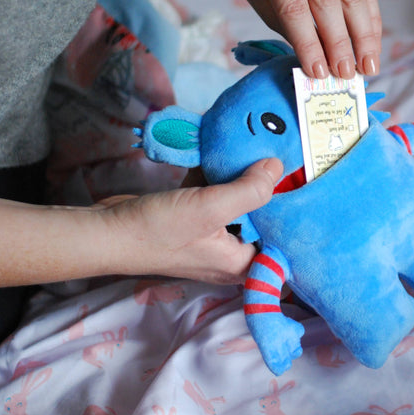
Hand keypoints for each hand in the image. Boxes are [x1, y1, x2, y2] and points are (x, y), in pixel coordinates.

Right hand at [98, 158, 282, 283]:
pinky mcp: (194, 219)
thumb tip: (278, 167)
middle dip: (272, 193)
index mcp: (242, 263)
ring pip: (240, 206)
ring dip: (246, 180)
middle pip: (264, 221)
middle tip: (287, 162)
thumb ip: (250, 190)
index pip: (283, 244)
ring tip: (263, 152)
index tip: (306, 189)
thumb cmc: (159, 229)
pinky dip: (220, 176)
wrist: (107, 231)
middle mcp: (231, 253)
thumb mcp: (212, 208)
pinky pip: (217, 195)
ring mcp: (212, 236)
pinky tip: (227, 151)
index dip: (295, 219)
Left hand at [229, 0, 381, 78]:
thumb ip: (291, 29)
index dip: (308, 43)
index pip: (294, 7)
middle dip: (339, 43)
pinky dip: (371, 20)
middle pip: (327, 1)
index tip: (319, 72)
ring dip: (362, 37)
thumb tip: (323, 66)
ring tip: (366, 66)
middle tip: (346, 74)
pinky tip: (372, 44)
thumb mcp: (263, 1)